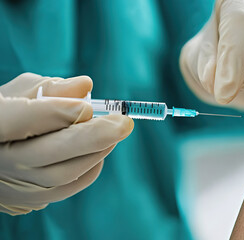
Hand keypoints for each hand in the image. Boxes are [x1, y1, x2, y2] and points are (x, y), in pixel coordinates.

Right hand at [0, 73, 133, 214]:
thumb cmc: (12, 111)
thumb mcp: (24, 91)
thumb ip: (53, 88)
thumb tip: (86, 86)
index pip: (21, 120)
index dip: (56, 112)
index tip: (88, 106)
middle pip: (47, 153)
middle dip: (93, 137)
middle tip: (125, 123)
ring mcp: (12, 184)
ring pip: (61, 175)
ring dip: (96, 151)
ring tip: (116, 130)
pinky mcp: (27, 200)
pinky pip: (65, 188)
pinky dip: (89, 168)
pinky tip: (101, 149)